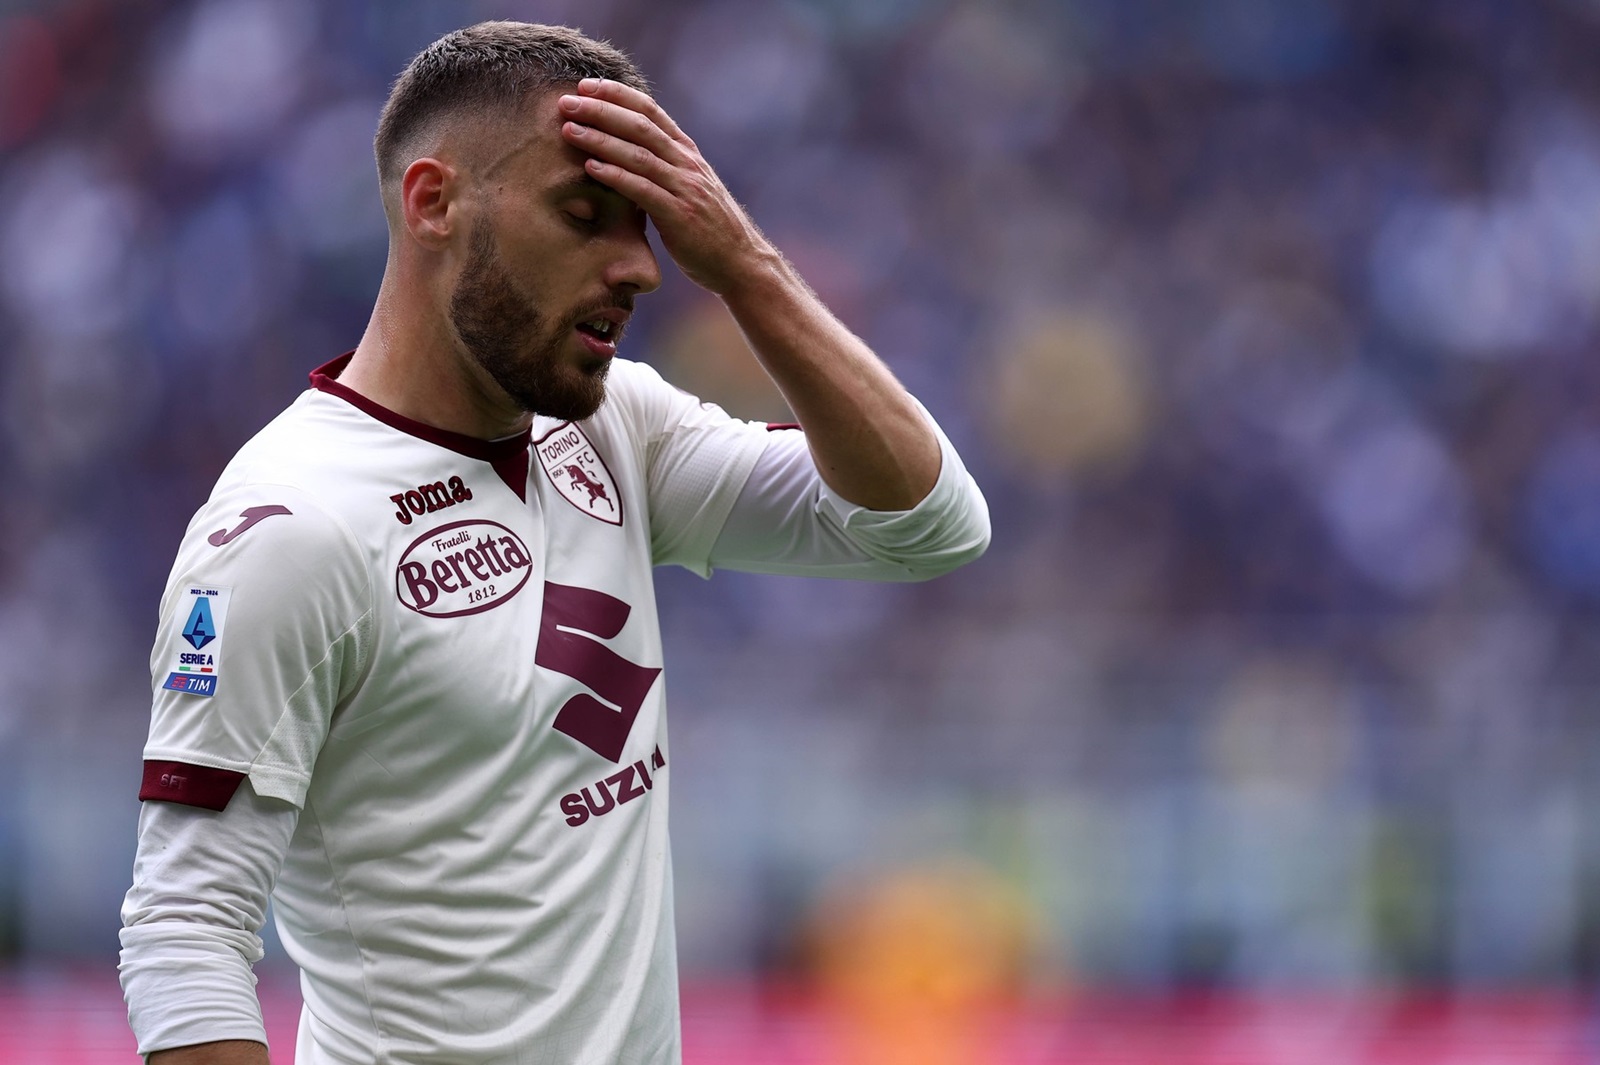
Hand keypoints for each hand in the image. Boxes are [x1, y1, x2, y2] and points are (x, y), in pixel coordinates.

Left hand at [557, 79, 771, 295]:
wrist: (741, 262)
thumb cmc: (708, 227)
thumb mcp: (689, 187)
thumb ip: (664, 167)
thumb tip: (628, 153)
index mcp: (687, 153)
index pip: (650, 111)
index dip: (616, 95)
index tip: (585, 86)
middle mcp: (687, 164)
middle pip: (640, 126)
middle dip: (601, 110)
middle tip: (566, 102)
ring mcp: (685, 189)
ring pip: (639, 155)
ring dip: (601, 139)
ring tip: (569, 129)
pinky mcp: (680, 217)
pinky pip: (643, 191)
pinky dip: (616, 176)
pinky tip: (591, 167)